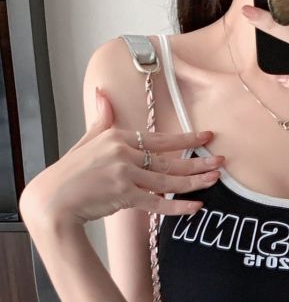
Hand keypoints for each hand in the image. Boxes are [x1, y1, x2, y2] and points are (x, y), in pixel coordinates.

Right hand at [19, 89, 225, 227]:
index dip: (185, 138)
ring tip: (215, 179)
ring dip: (194, 181)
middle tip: (221, 160)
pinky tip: (196, 207)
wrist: (54, 198)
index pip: (159, 138)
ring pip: (167, 180)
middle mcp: (123, 153)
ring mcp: (124, 175)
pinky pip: (157, 204)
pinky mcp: (123, 197)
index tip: (206, 137)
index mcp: (118, 138)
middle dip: (198, 160)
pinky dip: (177, 207)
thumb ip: (101, 119)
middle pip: (169, 159)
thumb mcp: (88, 140)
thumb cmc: (72, 172)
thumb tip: (102, 94)